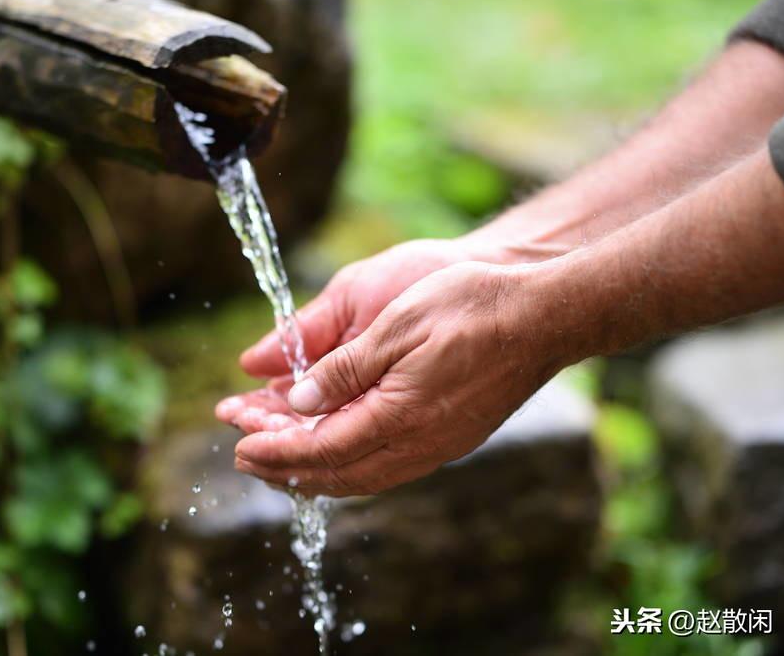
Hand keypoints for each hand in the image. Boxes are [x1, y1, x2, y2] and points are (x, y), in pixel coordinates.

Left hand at [223, 262, 569, 496]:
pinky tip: (336, 448)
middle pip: (339, 475)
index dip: (275, 451)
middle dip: (287, 469)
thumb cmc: (470, 307)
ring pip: (363, 477)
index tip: (239, 447)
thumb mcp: (394, 326)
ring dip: (317, 471)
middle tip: (247, 458)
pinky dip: (349, 463)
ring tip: (280, 460)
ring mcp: (438, 446)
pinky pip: (387, 466)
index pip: (321, 450)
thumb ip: (343, 370)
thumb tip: (298, 406)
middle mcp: (418, 445)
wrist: (543, 316)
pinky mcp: (450, 438)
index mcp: (398, 416)